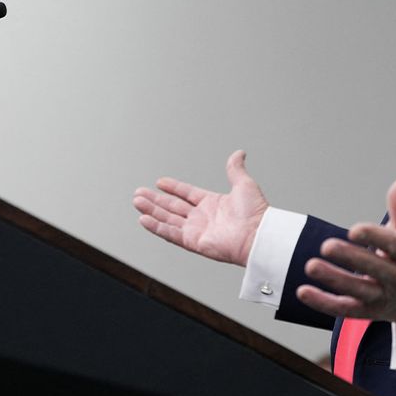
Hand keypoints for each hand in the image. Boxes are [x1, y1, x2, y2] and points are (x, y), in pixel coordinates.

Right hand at [133, 150, 267, 266]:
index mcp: (213, 204)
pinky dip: (157, 227)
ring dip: (152, 211)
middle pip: (173, 207)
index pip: (187, 194)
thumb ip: (235, 169)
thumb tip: (239, 153)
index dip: (173, 188)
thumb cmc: (256, 213)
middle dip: (155, 200)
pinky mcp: (194, 242)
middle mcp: (203, 217)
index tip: (159, 182)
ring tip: (137, 202)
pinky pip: (171, 234)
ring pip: (168, 219)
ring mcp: (197, 230)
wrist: (258, 235)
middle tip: (139, 193)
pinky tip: (144, 219)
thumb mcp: (244, 184)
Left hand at [297, 173, 395, 329]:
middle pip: (374, 269)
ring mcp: (382, 298)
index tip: (354, 229)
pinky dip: (323, 302)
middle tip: (326, 245)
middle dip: (351, 258)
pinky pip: (343, 309)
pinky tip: (303, 291)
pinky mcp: (365, 312)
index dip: (375, 237)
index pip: (395, 245)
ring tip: (311, 266)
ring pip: (357, 290)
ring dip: (333, 279)